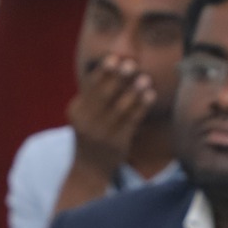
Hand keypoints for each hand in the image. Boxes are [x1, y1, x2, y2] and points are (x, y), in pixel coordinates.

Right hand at [67, 55, 153, 174]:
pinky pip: (132, 121)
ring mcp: (101, 134)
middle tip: (131, 64)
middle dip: (118, 78)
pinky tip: (151, 95)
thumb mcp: (85, 114)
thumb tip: (116, 64)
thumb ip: (95, 94)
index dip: (102, 71)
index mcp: (76, 110)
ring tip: (145, 79)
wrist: (88, 169)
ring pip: (120, 108)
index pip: (89, 87)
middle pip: (103, 95)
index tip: (114, 58)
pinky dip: (142, 106)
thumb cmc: (91, 134)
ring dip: (134, 91)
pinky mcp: (117, 144)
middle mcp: (86, 122)